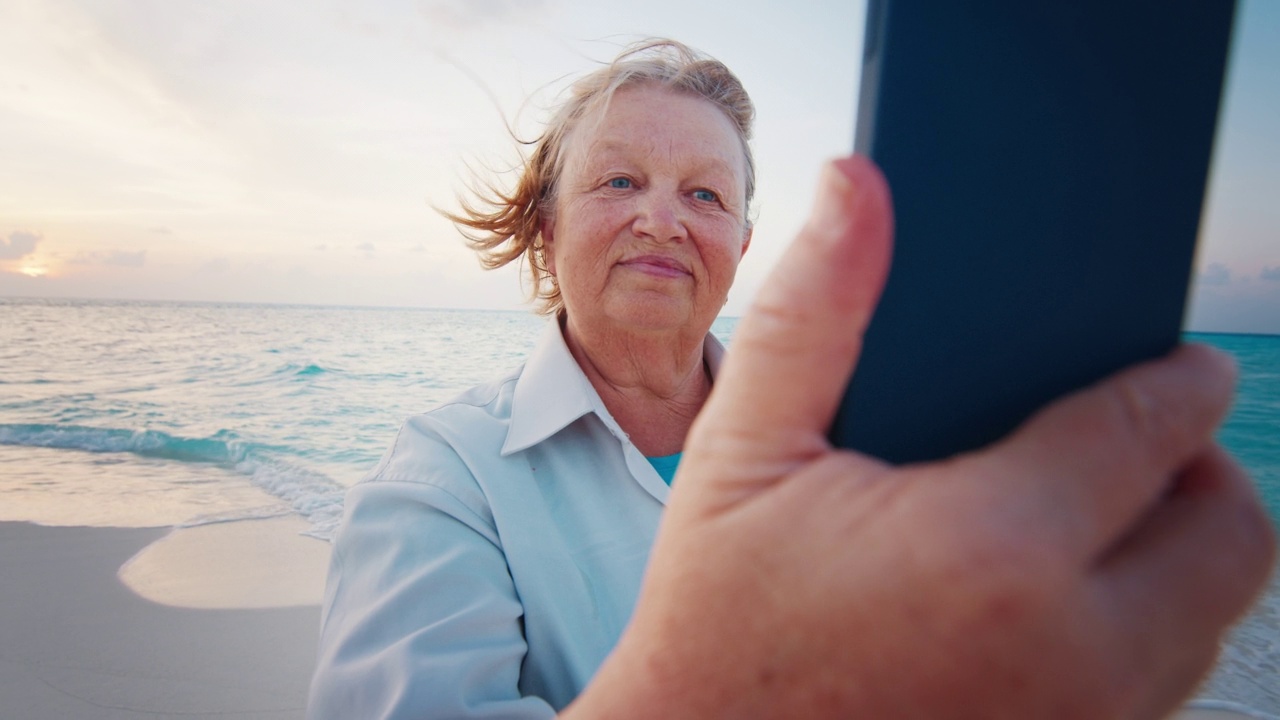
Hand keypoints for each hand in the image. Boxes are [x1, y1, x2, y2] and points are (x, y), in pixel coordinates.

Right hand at [568, 156, 1275, 718]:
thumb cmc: (715, 619)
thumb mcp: (743, 453)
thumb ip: (815, 312)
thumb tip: (858, 188)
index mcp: (992, 546)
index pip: (1157, 426)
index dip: (1177, 374)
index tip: (1176, 360)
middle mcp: (1071, 649)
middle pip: (1232, 531)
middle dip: (1201, 468)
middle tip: (1132, 443)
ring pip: (1214, 616)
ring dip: (1175, 549)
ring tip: (1088, 514)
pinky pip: (1165, 682)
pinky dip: (1144, 626)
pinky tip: (1050, 598)